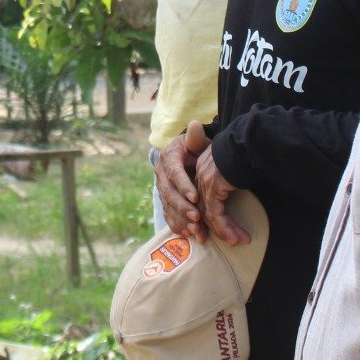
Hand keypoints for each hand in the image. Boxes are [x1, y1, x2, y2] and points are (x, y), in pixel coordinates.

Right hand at [155, 122, 210, 240]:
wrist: (190, 158)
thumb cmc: (197, 150)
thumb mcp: (197, 142)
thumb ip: (196, 138)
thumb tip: (195, 125)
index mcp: (168, 158)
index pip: (174, 172)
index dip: (183, 185)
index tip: (195, 196)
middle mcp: (162, 175)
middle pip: (169, 193)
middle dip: (183, 206)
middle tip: (197, 217)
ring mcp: (162, 190)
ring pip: (168, 206)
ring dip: (181, 220)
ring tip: (196, 230)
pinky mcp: (166, 202)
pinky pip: (168, 216)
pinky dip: (178, 226)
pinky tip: (189, 234)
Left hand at [194, 145, 251, 246]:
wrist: (248, 142)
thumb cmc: (247, 151)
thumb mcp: (234, 166)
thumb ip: (229, 178)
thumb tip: (233, 188)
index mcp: (204, 169)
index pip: (203, 196)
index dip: (210, 214)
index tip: (219, 228)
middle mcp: (201, 175)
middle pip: (204, 207)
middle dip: (217, 227)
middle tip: (230, 239)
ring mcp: (205, 182)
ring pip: (210, 214)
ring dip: (225, 230)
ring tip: (238, 240)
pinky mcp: (213, 188)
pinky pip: (216, 214)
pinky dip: (226, 228)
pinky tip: (236, 237)